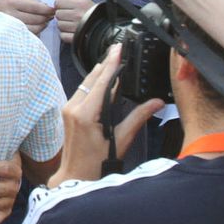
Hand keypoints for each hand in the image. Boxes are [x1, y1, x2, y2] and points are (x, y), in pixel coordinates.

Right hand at [0, 0, 53, 34]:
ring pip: (35, 29)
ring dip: (42, 25)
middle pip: (36, 19)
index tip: (53, 10)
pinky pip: (30, 35)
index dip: (46, 10)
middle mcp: (10, 15)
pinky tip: (37, 27)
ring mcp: (11, 27)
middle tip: (50, 16)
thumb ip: (34, 3)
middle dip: (46, 18)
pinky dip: (37, 31)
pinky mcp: (13, 36)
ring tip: (44, 22)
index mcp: (12, 3)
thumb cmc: (10, 4)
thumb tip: (49, 9)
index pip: (34, 7)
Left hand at [48, 43, 164, 185]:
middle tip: (118, 48)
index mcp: (85, 114)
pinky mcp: (67, 111)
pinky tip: (102, 78)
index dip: (111, 64)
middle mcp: (73, 107)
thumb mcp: (121, 139)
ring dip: (99, 72)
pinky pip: (82, 91)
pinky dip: (93, 83)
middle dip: (106, 63)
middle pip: (92, 78)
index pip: (102, 82)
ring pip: (85, 83)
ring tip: (112, 58)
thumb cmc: (96, 163)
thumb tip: (156, 103)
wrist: (75, 175)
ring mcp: (68, 108)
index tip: (118, 49)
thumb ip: (139, 118)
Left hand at [51, 0, 95, 44]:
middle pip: (58, 14)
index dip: (60, 5)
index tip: (66, 7)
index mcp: (80, 4)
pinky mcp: (76, 38)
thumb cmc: (90, 12)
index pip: (58, 2)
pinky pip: (62, 35)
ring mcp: (78, 27)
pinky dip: (65, 34)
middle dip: (62, 15)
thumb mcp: (80, 0)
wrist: (103, 26)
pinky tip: (72, 31)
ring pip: (59, 25)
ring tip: (72, 23)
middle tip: (70, 16)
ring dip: (63, 25)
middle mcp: (79, 15)